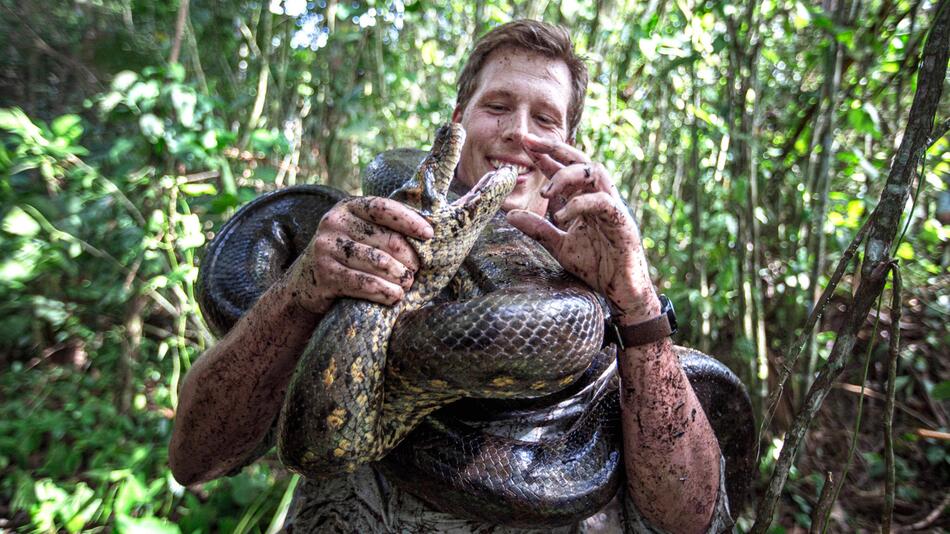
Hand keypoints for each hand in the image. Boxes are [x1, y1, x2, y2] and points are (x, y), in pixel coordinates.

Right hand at [287, 196, 432, 314]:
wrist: (305, 281)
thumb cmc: (346, 255)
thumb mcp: (359, 232)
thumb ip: (383, 227)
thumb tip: (428, 233)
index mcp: (348, 207)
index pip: (383, 208)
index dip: (409, 220)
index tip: (429, 235)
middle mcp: (334, 222)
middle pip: (385, 239)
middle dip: (408, 258)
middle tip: (416, 270)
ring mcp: (327, 248)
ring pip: (377, 263)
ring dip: (399, 277)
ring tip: (407, 284)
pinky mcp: (325, 273)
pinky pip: (363, 283)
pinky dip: (384, 291)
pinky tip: (394, 296)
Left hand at [506, 134, 659, 322]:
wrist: (622, 291)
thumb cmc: (597, 266)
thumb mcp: (559, 246)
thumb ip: (539, 229)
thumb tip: (510, 215)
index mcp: (587, 200)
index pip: (566, 170)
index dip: (546, 155)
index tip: (524, 144)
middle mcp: (601, 197)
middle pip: (581, 160)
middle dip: (555, 149)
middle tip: (529, 142)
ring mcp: (613, 207)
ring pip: (595, 173)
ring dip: (567, 176)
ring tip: (545, 193)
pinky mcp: (622, 222)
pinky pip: (602, 202)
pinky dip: (580, 204)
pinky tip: (561, 215)